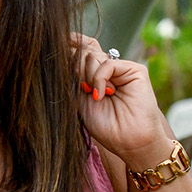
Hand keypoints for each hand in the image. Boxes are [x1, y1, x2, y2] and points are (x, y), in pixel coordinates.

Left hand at [69, 34, 175, 169]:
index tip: (56, 54)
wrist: (128, 141)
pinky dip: (99, 78)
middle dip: (76, 69)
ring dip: (88, 76)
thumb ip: (73, 78)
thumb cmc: (105, 126)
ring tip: (96, 97)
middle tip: (82, 89)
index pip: (78, 52)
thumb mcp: (79, 99)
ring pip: (91, 56)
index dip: (68, 49)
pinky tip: (101, 94)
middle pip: (82, 52)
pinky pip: (107, 63)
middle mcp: (107, 69)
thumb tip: (62, 53)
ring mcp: (121, 69)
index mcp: (93, 76)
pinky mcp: (135, 70)